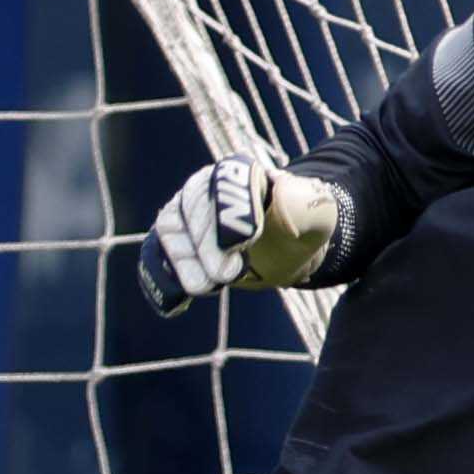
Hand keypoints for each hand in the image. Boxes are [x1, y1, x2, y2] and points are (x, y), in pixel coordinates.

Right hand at [139, 155, 343, 312]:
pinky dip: (162, 277)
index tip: (246, 242)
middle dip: (207, 245)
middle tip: (229, 274)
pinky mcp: (173, 242)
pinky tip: (178, 301)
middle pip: (191, 208)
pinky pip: (157, 255)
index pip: (226, 181)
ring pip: (169, 231)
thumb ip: (305, 205)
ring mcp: (184, 213)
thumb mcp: (316, 215)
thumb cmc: (302, 226)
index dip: (231, 210)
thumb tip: (281, 197)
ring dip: (184, 263)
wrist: (284, 246)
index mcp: (241, 172)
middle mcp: (205, 186)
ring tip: (209, 286)